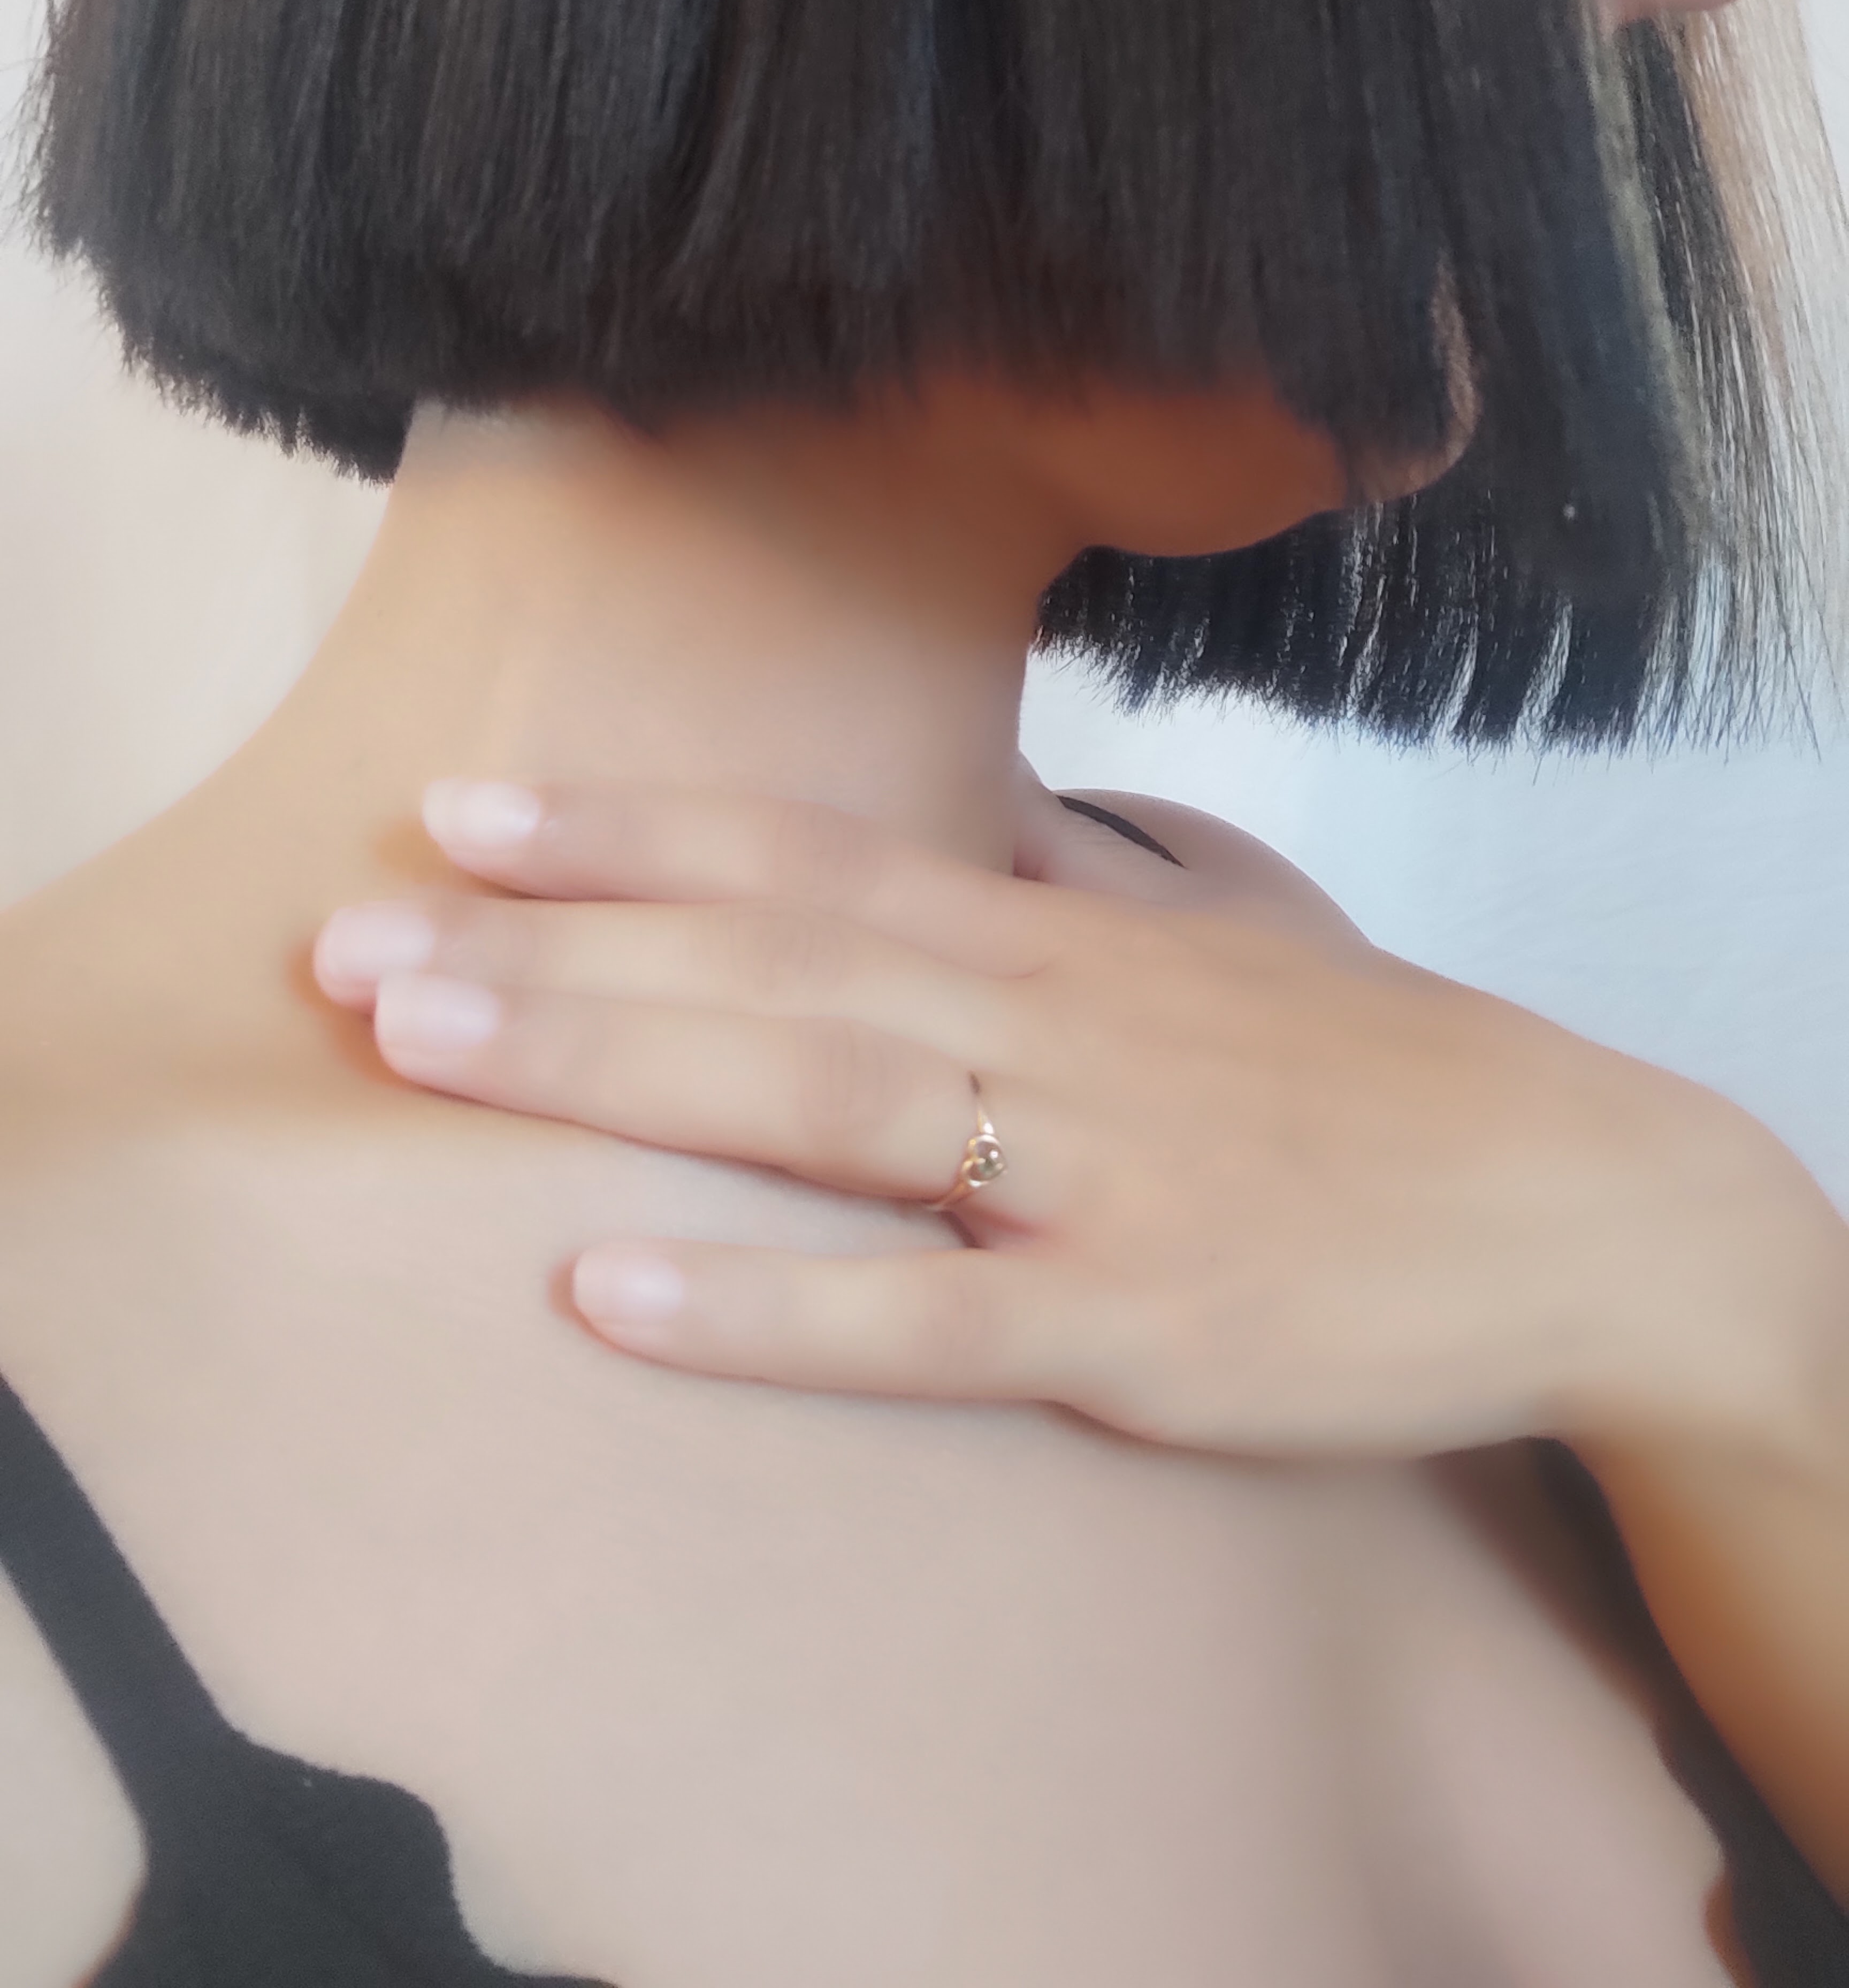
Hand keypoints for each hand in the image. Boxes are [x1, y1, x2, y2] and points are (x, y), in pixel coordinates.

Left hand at [313, 780, 1839, 1463]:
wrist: (1583, 1203)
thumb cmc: (1383, 1071)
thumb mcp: (1228, 926)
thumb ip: (1081, 868)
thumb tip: (969, 807)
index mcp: (1063, 936)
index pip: (807, 859)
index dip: (626, 832)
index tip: (459, 814)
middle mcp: (1053, 1024)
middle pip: (765, 963)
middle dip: (548, 947)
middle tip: (346, 940)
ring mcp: (1092, 1173)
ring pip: (814, 1096)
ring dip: (603, 1063)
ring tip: (416, 1046)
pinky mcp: (1141, 1324)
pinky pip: (923, 1316)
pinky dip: (765, 1303)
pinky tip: (606, 1288)